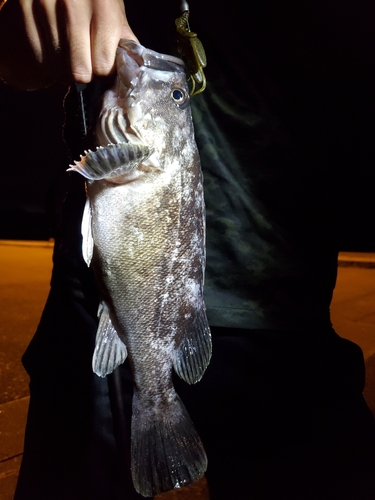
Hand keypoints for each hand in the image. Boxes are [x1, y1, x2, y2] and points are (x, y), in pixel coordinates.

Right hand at [0, 0, 136, 88]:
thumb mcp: (114, 11)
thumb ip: (123, 41)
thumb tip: (133, 70)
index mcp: (103, 7)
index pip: (102, 65)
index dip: (103, 72)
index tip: (101, 67)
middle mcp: (72, 4)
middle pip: (78, 71)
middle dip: (84, 74)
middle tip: (85, 65)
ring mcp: (45, 6)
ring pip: (56, 67)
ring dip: (64, 69)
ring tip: (69, 56)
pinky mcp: (24, 8)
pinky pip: (37, 55)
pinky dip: (46, 60)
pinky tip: (54, 51)